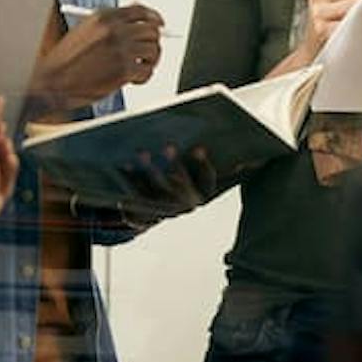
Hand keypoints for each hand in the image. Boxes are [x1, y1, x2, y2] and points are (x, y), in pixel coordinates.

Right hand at [29, 3, 165, 114]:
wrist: (54, 82)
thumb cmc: (67, 61)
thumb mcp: (86, 31)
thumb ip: (111, 24)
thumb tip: (140, 19)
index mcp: (105, 17)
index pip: (140, 11)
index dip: (154, 17)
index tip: (160, 25)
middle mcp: (115, 30)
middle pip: (151, 30)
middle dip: (152, 43)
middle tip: (148, 54)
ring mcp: (120, 50)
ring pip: (153, 50)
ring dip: (149, 61)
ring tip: (137, 68)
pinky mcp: (124, 70)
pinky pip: (148, 71)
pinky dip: (143, 77)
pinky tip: (132, 80)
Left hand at [103, 145, 219, 220]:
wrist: (154, 215)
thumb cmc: (182, 186)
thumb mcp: (198, 180)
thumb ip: (211, 167)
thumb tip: (238, 160)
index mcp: (200, 196)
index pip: (206, 181)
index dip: (204, 165)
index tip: (200, 147)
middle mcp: (183, 206)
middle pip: (179, 186)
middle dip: (175, 166)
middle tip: (169, 146)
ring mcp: (163, 211)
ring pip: (157, 191)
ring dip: (149, 171)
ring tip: (142, 152)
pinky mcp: (143, 213)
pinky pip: (135, 197)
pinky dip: (129, 181)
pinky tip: (123, 166)